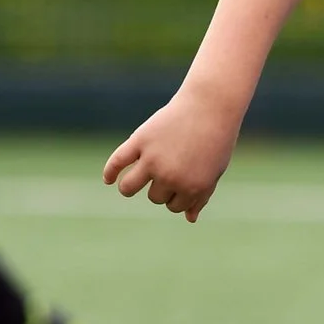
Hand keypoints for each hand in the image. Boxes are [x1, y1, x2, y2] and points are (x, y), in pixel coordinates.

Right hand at [104, 88, 242, 222]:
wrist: (211, 105)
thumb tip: (190, 218)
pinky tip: (108, 179)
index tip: (186, 179)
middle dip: (161, 187)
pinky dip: (109, 172)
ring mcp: (153, 159)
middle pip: (154, 197)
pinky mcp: (140, 140)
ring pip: (129, 187)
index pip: (174, 207)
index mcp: (192, 187)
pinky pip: (117, 161)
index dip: (179, 196)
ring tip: (133, 181)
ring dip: (129, 187)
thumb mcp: (214, 171)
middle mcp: (170, 177)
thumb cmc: (216, 139)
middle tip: (172, 166)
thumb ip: (201, 196)